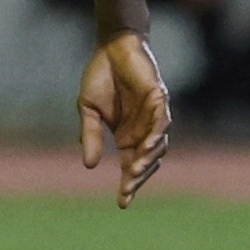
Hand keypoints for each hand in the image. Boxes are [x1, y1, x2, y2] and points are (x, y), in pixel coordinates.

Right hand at [78, 31, 171, 207]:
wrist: (110, 46)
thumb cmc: (100, 77)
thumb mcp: (88, 110)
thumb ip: (89, 135)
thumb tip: (88, 166)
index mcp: (127, 135)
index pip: (130, 166)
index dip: (128, 185)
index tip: (122, 204)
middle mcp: (144, 129)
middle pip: (147, 161)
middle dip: (138, 176)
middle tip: (127, 188)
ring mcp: (154, 114)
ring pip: (158, 145)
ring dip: (148, 159)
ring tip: (133, 171)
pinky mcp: (158, 97)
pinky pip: (161, 120)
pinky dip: (156, 135)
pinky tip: (146, 146)